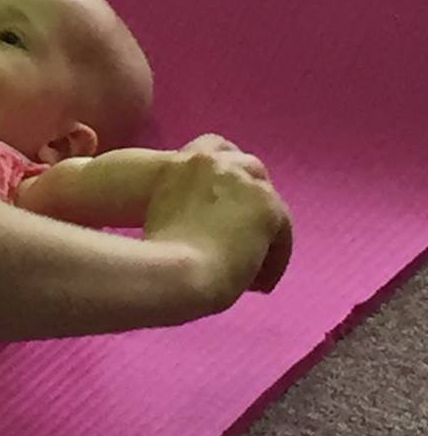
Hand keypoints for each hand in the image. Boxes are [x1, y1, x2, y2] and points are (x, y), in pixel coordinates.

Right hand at [143, 135, 292, 309]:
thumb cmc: (154, 255)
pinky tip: (260, 284)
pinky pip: (281, 234)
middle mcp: (216, 162)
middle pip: (249, 167)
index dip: (225, 178)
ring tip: (253, 269)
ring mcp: (244, 182)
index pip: (215, 151)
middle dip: (252, 195)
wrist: (172, 270)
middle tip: (249, 233)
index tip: (224, 207)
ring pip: (269, 202)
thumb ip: (185, 205)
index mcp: (182, 162)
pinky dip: (274, 259)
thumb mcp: (161, 214)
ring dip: (264, 230)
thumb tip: (206, 227)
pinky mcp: (267, 207)